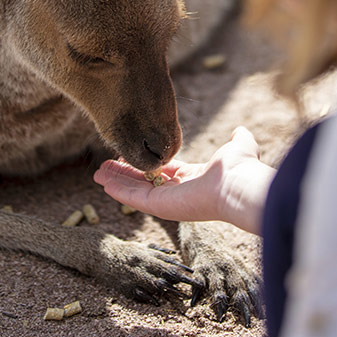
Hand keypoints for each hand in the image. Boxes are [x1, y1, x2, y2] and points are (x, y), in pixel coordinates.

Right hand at [94, 126, 275, 234]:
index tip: (131, 157)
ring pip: (135, 191)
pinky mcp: (161, 206)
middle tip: (104, 166)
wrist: (239, 185)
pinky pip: (135, 198)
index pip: (163, 172)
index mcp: (193, 178)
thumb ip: (237, 138)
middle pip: (144, 182)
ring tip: (97, 173)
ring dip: (116, 182)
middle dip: (124, 174)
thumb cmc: (240, 167)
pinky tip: (104, 182)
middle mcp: (178, 191)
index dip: (146, 164)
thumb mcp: (237, 146)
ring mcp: (168, 201)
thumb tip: (240, 130)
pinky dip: (119, 190)